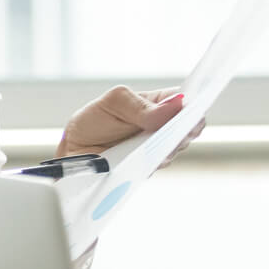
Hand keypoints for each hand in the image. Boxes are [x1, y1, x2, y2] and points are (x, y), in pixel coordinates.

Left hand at [57, 86, 200, 165]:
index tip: (192, 112)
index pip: (188, 101)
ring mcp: (159, 148)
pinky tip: (144, 158)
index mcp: (160, 103)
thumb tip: (174, 106)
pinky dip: (153, 161)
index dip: (194, 106)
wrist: (75, 151)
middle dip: (182, 129)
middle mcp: (164, 126)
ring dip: (167, 146)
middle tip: (174, 130)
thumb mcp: (113, 103)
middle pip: (188, 127)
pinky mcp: (149, 167)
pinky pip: (158, 165)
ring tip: (152, 144)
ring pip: (176, 148)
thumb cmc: (95, 120)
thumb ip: (141, 105)